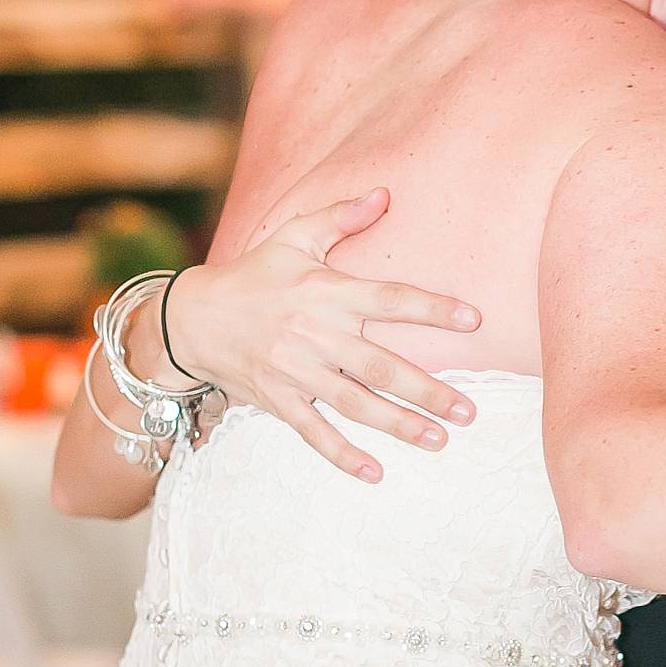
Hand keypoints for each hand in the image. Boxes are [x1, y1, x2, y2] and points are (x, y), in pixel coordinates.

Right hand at [161, 189, 484, 483]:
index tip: (473, 320)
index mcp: (326, 292)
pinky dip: (342, 455)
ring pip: (356, 404)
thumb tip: (384, 194)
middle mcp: (315, 335)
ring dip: (399, 425)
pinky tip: (375, 472)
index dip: (432, 309)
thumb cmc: (253, 275)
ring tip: (438, 440)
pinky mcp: (279, 399)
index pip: (389, 300)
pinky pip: (314, 432)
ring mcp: (296, 371)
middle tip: (468, 410)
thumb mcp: (291, 236)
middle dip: (427, 390)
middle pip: (381, 366)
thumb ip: (338, 217)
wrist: (192, 318)